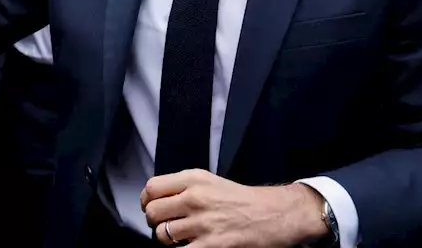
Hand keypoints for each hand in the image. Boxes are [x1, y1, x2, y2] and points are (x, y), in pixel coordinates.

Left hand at [140, 170, 326, 246]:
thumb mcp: (210, 181)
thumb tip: (155, 200)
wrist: (274, 214)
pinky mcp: (211, 245)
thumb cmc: (242, 200)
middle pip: (153, 213)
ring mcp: (202, 223)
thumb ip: (182, 187)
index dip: (147, 202)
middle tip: (166, 225)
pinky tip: (191, 246)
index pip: (151, 189)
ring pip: (163, 235)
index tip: (151, 208)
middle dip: (156, 222)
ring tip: (182, 238)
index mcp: (194, 179)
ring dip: (168, 240)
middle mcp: (195, 198)